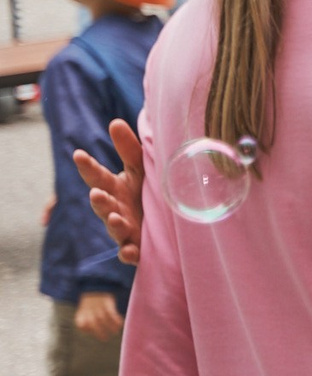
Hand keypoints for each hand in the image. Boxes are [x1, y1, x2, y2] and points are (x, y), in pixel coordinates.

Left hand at [74, 289, 123, 339]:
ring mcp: (98, 306)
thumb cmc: (91, 303)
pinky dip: (116, 320)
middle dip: (99, 332)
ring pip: (103, 319)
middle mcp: (89, 310)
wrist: (96, 287)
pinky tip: (120, 325)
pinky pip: (111, 313)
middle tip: (105, 339)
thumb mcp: (84, 310)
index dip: (86, 329)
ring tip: (115, 332)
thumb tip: (90, 330)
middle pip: (93, 323)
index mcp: (82, 312)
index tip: (91, 331)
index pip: (81, 324)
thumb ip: (86, 320)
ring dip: (110, 327)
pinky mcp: (107, 302)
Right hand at [75, 118, 145, 265]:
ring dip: (113, 223)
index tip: (79, 154)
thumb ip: (129, 148)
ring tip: (114, 218)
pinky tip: (130, 251)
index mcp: (114, 187)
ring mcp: (125, 229)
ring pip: (114, 228)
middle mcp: (115, 208)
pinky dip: (129, 253)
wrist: (167, 217)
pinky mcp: (137, 246)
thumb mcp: (140, 167)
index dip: (88, 166)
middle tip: (97, 194)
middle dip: (99, 200)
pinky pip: (130, 253)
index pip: (97, 176)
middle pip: (103, 204)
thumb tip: (115, 122)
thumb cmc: (148, 188)